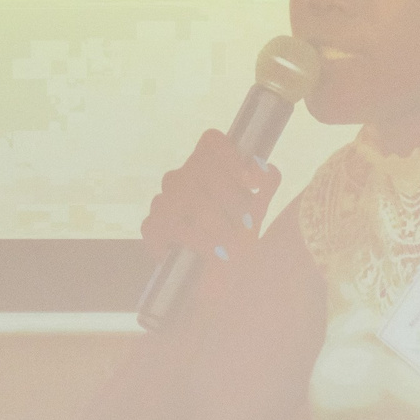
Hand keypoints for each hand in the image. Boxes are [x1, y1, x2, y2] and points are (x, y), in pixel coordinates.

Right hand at [139, 130, 280, 264]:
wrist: (228, 278)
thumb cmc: (241, 235)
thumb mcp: (261, 206)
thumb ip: (266, 179)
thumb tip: (255, 171)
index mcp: (209, 165)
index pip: (212, 141)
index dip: (229, 156)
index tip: (248, 182)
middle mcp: (184, 177)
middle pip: (200, 169)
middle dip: (229, 200)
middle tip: (243, 224)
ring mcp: (164, 200)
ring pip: (182, 196)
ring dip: (211, 226)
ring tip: (226, 245)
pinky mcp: (152, 227)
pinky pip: (160, 223)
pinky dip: (185, 241)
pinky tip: (199, 253)